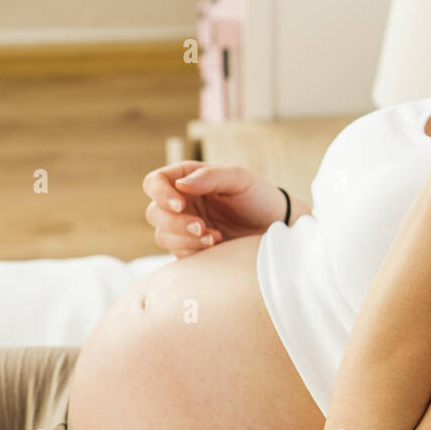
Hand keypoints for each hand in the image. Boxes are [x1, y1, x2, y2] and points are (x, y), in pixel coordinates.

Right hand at [142, 161, 287, 257]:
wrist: (276, 227)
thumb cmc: (258, 196)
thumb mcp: (239, 179)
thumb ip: (210, 177)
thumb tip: (180, 185)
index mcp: (188, 179)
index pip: (155, 182)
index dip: (160, 193)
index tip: (180, 205)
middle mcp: (181, 202)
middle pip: (154, 213)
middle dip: (175, 222)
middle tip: (201, 227)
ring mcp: (183, 226)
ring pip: (162, 235)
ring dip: (184, 239)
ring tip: (214, 237)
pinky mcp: (190, 247)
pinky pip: (177, 252)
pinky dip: (193, 250)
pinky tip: (217, 245)